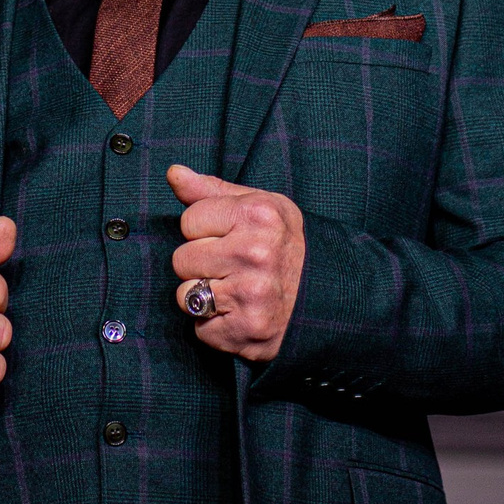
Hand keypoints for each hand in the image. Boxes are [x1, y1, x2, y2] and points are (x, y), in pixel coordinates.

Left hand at [168, 167, 304, 362]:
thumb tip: (173, 173)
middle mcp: (255, 253)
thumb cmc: (285, 245)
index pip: (188, 220)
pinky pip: (200, 329)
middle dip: (201, 264)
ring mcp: (251, 294)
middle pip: (182, 258)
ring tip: (235, 291)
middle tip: (234, 267)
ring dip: (204, 297)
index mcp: (258, 214)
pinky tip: (240, 314)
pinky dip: (215, 327)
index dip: (205, 231)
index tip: (230, 238)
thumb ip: (212, 190)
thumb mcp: (260, 206)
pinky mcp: (247, 329)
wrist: (330, 297)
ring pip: (185, 295)